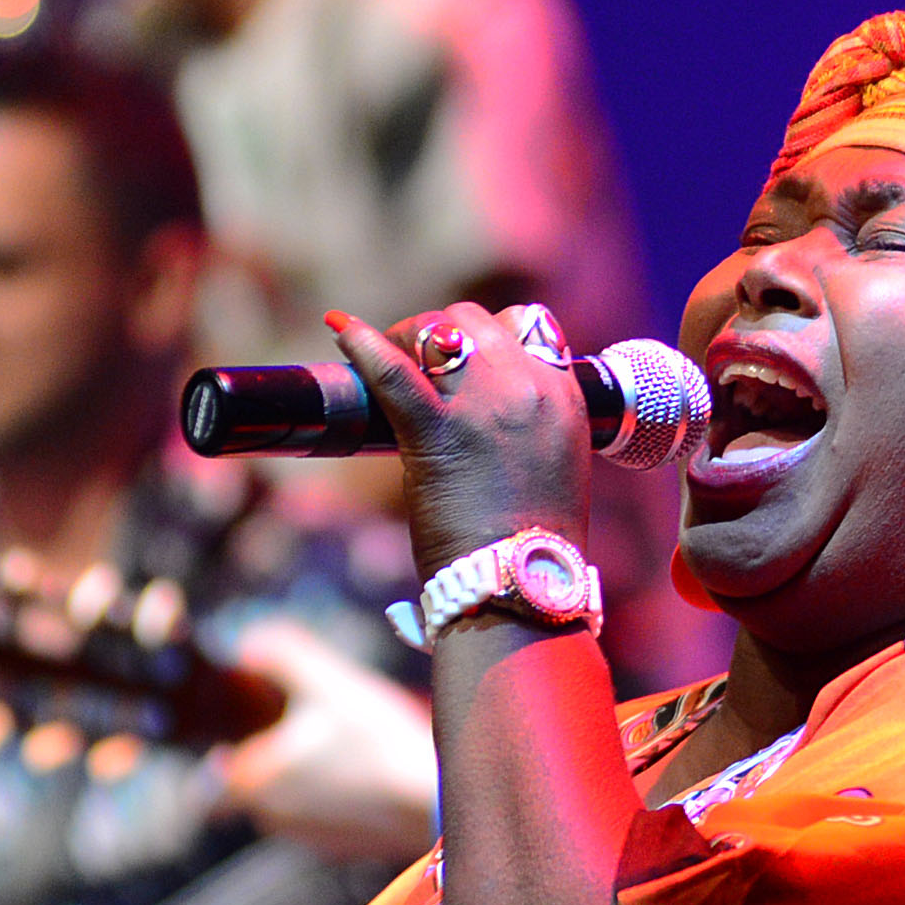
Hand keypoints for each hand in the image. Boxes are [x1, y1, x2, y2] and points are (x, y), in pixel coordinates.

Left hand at [217, 618, 437, 862]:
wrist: (434, 798)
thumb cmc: (376, 740)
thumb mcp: (327, 681)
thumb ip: (279, 654)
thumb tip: (247, 643)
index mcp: (253, 781)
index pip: (202, 792)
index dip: (215, 763)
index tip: (235, 741)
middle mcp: (272, 818)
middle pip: (248, 790)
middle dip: (267, 760)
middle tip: (305, 727)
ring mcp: (307, 838)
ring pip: (285, 803)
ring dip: (300, 779)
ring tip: (341, 746)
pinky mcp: (339, 847)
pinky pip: (319, 818)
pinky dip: (330, 797)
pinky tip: (363, 771)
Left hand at [328, 303, 591, 579]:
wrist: (521, 584)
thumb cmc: (532, 545)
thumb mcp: (553, 468)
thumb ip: (530, 431)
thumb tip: (490, 426)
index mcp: (564, 396)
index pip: (528, 324)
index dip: (487, 334)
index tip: (464, 356)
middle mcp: (529, 386)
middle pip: (474, 320)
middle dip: (439, 333)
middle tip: (413, 362)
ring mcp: (485, 403)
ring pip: (438, 329)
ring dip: (408, 335)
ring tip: (385, 355)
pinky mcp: (439, 429)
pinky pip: (393, 370)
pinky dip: (362, 344)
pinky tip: (340, 329)